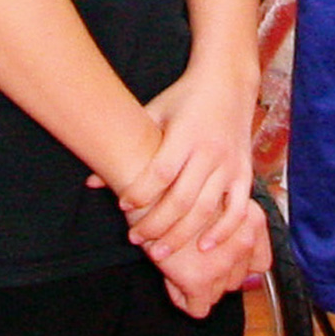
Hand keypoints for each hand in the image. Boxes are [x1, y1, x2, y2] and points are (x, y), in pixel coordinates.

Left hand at [117, 59, 258, 261]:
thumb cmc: (184, 98)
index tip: (123, 206)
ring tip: (160, 252)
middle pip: (181, 198)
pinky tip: (203, 246)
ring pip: (206, 208)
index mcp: (185, 135)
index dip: (141, 193)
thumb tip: (90, 182)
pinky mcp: (244, 172)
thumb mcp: (154, 113)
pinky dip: (222, 230)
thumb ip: (129, 146)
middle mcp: (209, 151)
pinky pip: (237, 209)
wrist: (228, 83)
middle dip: (156, 224)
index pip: (161, 172)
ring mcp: (229, 164)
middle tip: (136, 239)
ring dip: (182, 235)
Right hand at [152, 191, 272, 316]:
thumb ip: (234, 222)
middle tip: (190, 258)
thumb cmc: (177, 187)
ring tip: (177, 263)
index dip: (238, 264)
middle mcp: (244, 242)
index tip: (218, 257)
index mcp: (253, 220)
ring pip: (217, 294)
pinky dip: (183, 298)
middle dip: (215, 274)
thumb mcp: (218, 195)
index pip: (259, 264)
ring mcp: (222, 262)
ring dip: (199, 284)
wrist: (149, 185)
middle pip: (236, 280)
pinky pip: (197, 308)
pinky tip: (169, 277)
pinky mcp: (198, 278)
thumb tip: (237, 254)